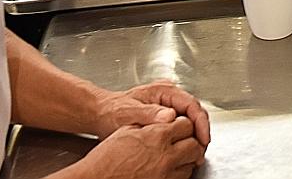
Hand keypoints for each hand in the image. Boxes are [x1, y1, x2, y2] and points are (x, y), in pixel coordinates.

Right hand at [74, 118, 204, 178]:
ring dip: (187, 158)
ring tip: (177, 155)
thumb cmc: (107, 156)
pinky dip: (180, 172)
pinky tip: (170, 168)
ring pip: (190, 164)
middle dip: (191, 141)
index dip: (184, 124)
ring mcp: (165, 174)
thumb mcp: (127, 129)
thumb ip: (151, 123)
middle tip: (184, 140)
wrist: (97, 178)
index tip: (180, 126)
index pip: (186, 124)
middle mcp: (165, 155)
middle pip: (194, 145)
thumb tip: (167, 118)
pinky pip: (181, 178)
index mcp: (157, 135)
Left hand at [121, 83, 211, 146]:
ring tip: (195, 152)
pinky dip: (187, 136)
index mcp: (164, 90)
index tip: (202, 139)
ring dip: (195, 135)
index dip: (200, 123)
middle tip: (201, 151)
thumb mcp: (129, 112)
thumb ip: (149, 112)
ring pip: (190, 119)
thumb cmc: (112, 111)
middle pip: (195, 112)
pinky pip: (182, 124)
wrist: (102, 113)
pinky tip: (184, 147)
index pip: (191, 104)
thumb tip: (170, 116)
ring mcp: (168, 104)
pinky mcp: (165, 115)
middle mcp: (169, 95)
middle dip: (201, 131)